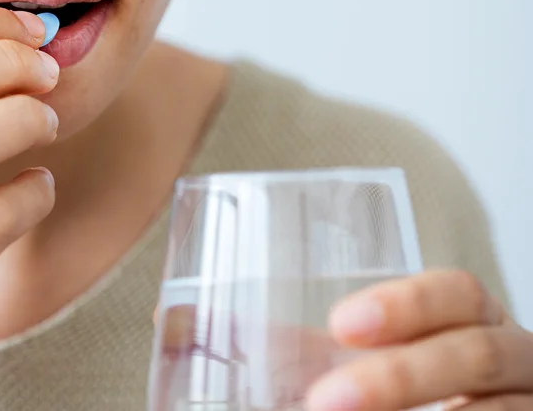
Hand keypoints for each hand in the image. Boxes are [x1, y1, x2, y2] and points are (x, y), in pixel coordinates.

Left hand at [307, 269, 532, 409]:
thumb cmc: (412, 397)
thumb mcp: (364, 369)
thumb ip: (298, 353)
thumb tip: (194, 324)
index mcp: (475, 327)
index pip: (460, 295)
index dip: (408, 304)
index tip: (342, 325)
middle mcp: (518, 368)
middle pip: (478, 355)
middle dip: (401, 377)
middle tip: (326, 402)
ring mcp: (529, 409)